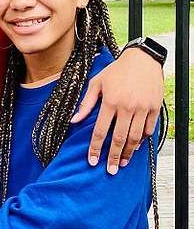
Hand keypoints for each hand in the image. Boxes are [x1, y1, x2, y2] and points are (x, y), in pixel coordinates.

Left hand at [70, 47, 163, 172]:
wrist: (143, 59)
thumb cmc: (116, 71)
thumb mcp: (96, 83)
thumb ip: (86, 104)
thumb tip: (74, 122)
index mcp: (110, 102)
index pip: (100, 131)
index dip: (96, 148)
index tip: (92, 161)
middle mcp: (127, 107)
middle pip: (119, 139)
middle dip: (114, 157)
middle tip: (110, 170)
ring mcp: (143, 108)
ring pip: (135, 137)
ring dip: (129, 152)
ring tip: (123, 163)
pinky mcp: (155, 108)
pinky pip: (149, 129)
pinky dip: (143, 140)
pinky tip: (136, 147)